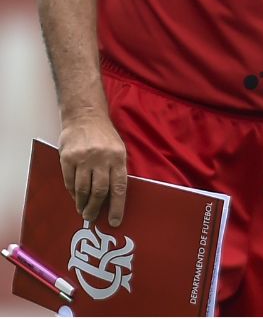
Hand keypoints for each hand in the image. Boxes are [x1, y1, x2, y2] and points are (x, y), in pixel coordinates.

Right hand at [58, 109, 127, 225]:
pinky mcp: (68, 158)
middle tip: (92, 217)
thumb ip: (116, 170)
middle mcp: (102, 158)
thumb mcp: (119, 149)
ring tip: (83, 210)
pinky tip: (75, 197)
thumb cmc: (104, 136)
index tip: (114, 222)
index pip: (119, 187)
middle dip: (95, 208)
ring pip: (82, 189)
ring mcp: (83, 158)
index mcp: (118, 157)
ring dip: (82, 203)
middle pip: (99, 191)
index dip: (117, 207)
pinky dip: (72, 192)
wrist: (85, 116)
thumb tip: (114, 197)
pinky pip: (69, 181)